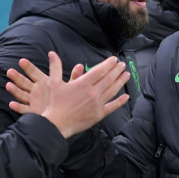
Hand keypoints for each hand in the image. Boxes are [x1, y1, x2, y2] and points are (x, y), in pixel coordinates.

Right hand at [6, 51, 129, 137]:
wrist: (57, 124)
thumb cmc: (55, 103)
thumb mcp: (54, 83)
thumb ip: (55, 67)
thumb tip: (51, 53)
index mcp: (83, 84)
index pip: (99, 71)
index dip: (108, 64)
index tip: (114, 59)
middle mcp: (93, 93)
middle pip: (108, 79)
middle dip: (116, 70)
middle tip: (122, 65)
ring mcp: (97, 104)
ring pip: (112, 90)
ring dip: (120, 82)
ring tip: (126, 75)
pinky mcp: (99, 114)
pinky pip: (112, 107)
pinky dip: (120, 102)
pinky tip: (126, 97)